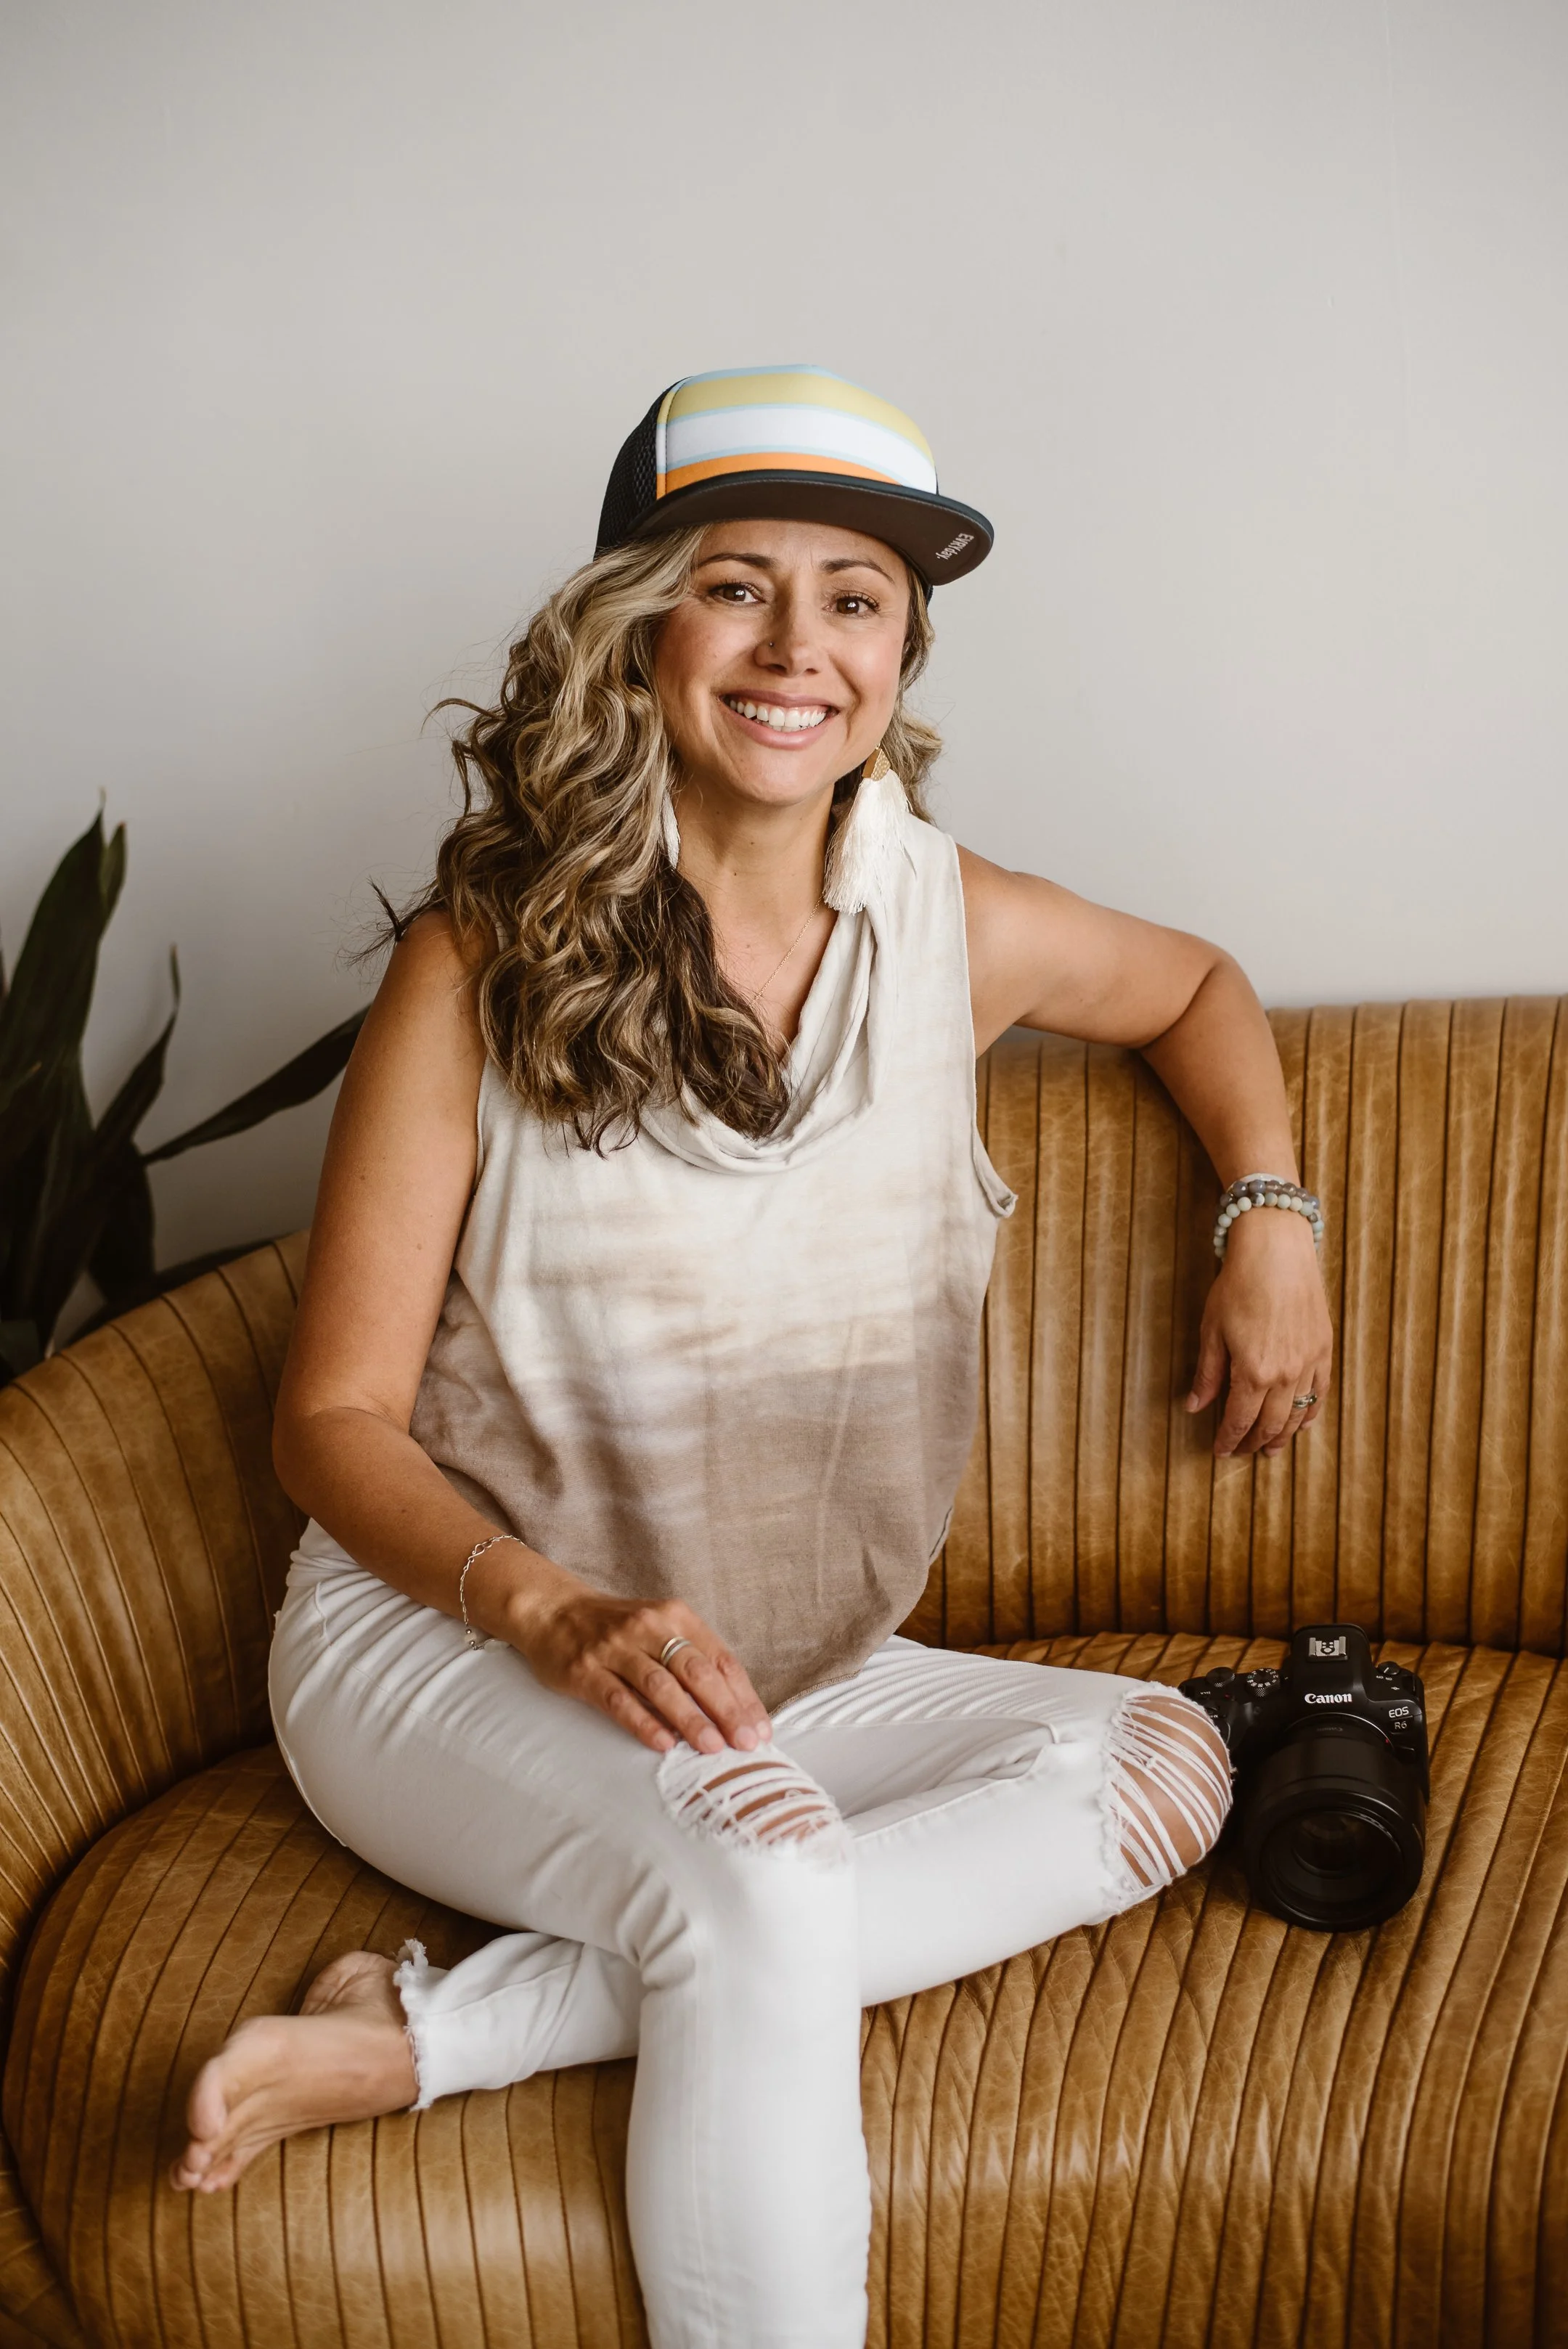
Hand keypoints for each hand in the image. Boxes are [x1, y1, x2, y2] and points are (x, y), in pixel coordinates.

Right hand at [486, 1554, 772, 1755]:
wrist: (554, 1611)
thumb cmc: (618, 1628)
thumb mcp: (660, 1629)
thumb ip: (692, 1659)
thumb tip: (735, 1710)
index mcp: (675, 1616)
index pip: (720, 1659)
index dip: (743, 1696)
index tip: (760, 1729)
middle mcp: (648, 1627)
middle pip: (696, 1671)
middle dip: (725, 1709)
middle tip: (745, 1743)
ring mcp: (615, 1648)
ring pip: (660, 1685)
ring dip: (690, 1718)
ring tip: (712, 1747)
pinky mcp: (585, 1671)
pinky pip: (618, 1699)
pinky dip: (643, 1722)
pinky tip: (663, 1744)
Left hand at [1186, 1206, 1332, 1456]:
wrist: (1277, 1251)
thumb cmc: (1238, 1286)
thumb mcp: (1212, 1330)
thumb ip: (1207, 1374)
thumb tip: (1195, 1407)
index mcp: (1252, 1372)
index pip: (1239, 1420)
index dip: (1228, 1439)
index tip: (1220, 1451)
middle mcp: (1284, 1375)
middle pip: (1269, 1424)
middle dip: (1254, 1442)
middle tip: (1242, 1451)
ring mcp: (1308, 1364)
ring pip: (1296, 1414)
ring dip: (1283, 1436)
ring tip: (1271, 1450)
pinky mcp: (1323, 1349)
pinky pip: (1319, 1393)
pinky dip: (1310, 1413)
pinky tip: (1302, 1424)